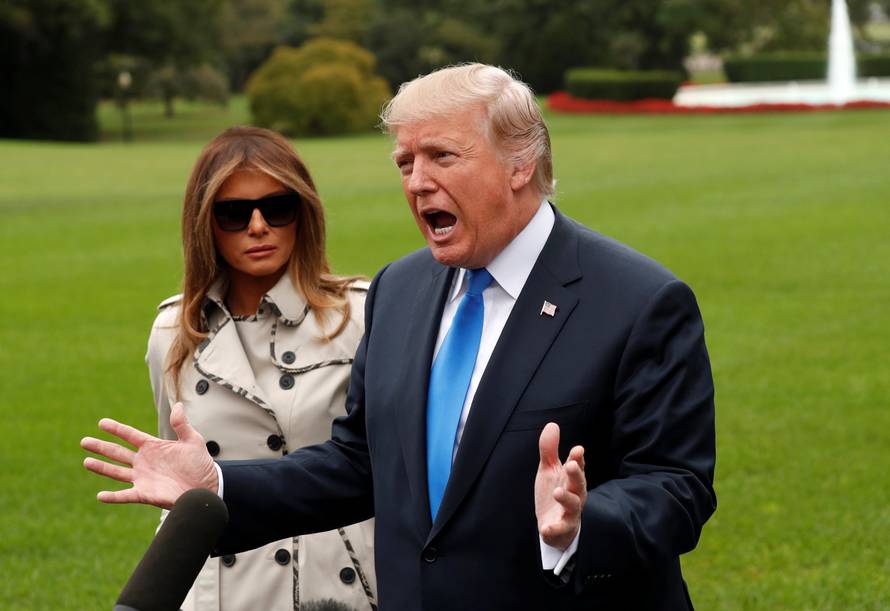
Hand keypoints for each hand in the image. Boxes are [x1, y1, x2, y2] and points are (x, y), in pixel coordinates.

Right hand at [81, 403, 217, 508]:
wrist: (206, 486)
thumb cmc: (200, 463)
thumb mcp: (192, 440)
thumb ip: (182, 424)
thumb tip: (178, 405)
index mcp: (153, 446)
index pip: (130, 435)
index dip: (116, 429)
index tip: (101, 423)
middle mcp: (144, 461)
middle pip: (117, 452)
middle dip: (101, 447)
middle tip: (84, 441)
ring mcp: (142, 478)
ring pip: (116, 472)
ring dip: (101, 467)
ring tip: (86, 461)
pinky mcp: (145, 494)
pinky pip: (125, 495)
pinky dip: (113, 497)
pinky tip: (100, 496)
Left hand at [535, 422, 586, 550]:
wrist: (554, 526)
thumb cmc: (555, 494)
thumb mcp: (549, 470)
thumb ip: (549, 449)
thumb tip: (552, 424)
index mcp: (571, 479)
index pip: (577, 467)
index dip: (578, 459)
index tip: (577, 450)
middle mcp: (575, 494)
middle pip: (579, 484)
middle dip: (576, 475)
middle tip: (571, 465)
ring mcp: (569, 513)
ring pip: (573, 506)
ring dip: (567, 499)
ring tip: (558, 492)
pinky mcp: (561, 529)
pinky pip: (559, 530)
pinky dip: (553, 529)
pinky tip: (545, 528)